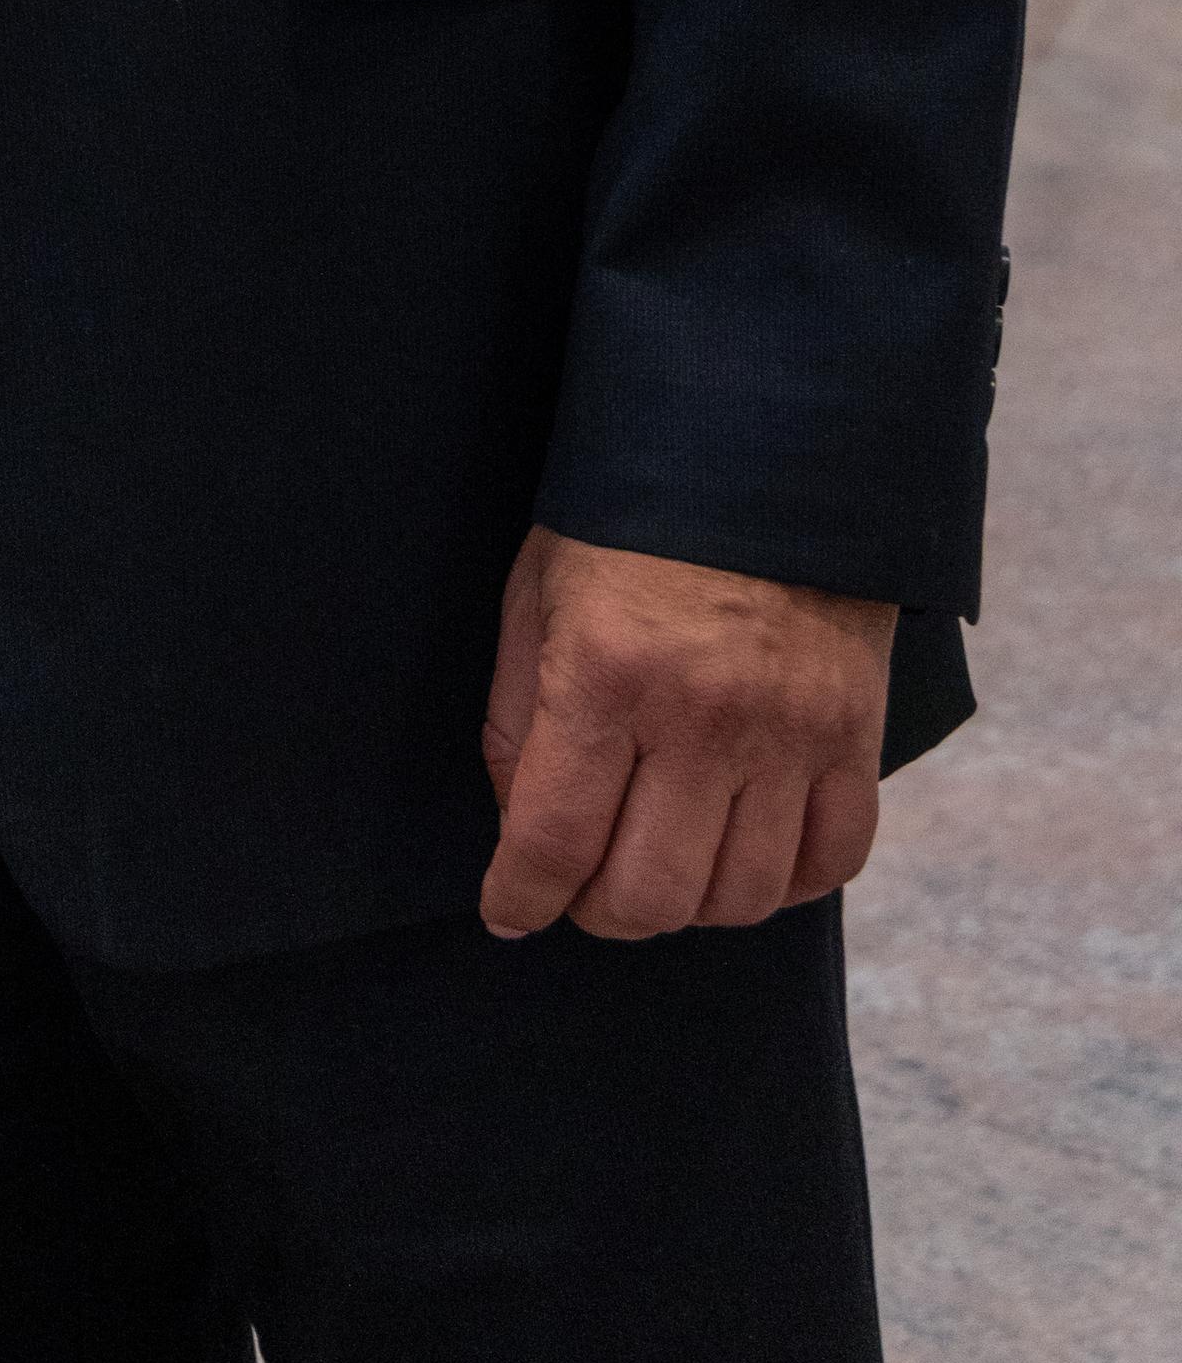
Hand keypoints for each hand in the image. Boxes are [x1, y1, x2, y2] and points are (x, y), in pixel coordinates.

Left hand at [479, 525, 893, 941]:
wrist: (767, 450)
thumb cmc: (631, 520)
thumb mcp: (538, 591)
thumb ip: (520, 714)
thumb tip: (520, 825)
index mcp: (606, 674)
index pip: (555, 839)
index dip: (521, 898)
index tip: (508, 912)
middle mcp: (701, 718)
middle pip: (649, 893)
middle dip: (600, 912)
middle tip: (585, 891)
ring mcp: (789, 735)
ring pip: (737, 897)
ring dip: (688, 906)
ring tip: (660, 868)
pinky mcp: (854, 737)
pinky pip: (829, 863)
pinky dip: (782, 886)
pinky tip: (743, 859)